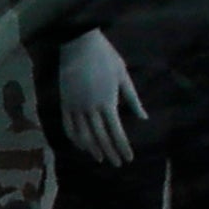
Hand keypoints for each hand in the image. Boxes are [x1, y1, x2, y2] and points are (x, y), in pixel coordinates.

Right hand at [55, 27, 143, 168]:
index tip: (128, 158)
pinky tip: (80, 145)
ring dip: (92, 148)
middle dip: (109, 152)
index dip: (122, 146)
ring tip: (99, 158)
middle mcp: (90, 109)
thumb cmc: (106, 58)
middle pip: (100, 137)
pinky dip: (74, 138)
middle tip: (116, 164)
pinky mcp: (64, 103)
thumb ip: (132, 99)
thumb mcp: (123, 77)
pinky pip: (68, 125)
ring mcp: (75, 107)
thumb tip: (143, 118)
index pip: (116, 131)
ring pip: (83, 134)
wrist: (79, 45)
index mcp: (107, 102)